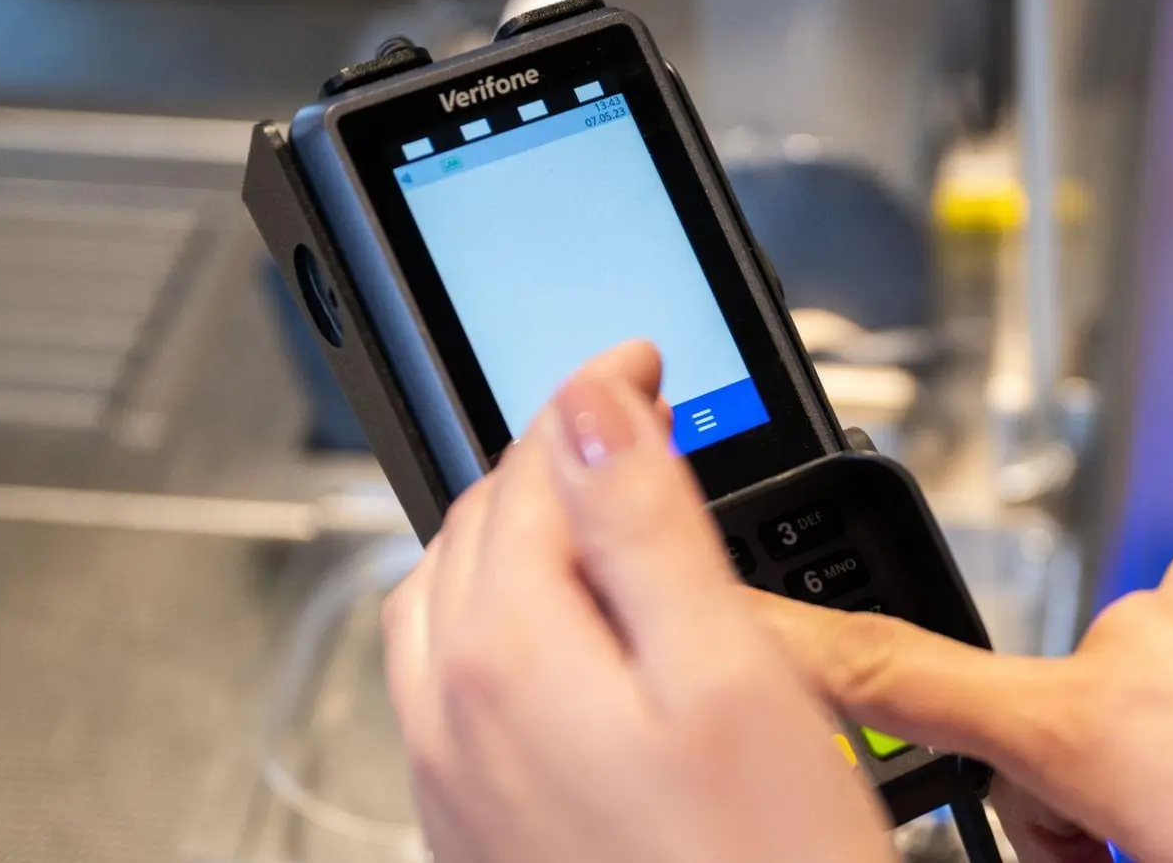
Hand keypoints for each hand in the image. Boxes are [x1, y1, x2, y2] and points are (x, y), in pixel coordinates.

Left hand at [382, 342, 895, 862]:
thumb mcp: (724, 672)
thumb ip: (641, 525)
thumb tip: (592, 402)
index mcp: (507, 652)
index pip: (530, 468)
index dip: (592, 394)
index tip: (643, 356)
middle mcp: (452, 709)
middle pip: (478, 527)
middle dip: (548, 453)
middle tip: (629, 415)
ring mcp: (452, 772)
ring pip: (448, 600)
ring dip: (509, 530)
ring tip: (585, 503)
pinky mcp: (473, 819)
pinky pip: (448, 677)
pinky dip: (494, 611)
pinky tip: (555, 628)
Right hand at [751, 541, 1172, 862]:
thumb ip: (1079, 847)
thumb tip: (1057, 842)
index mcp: (1108, 724)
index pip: (906, 682)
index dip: (799, 659)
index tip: (732, 631)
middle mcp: (1153, 633)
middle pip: (1048, 711)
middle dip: (1084, 786)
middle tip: (1165, 849)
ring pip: (1141, 671)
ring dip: (1169, 737)